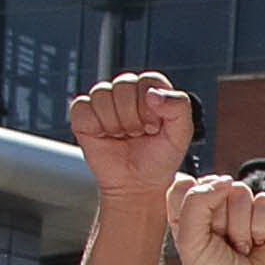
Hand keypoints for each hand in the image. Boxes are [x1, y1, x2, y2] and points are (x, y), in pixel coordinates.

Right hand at [69, 75, 196, 203]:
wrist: (138, 184)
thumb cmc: (159, 159)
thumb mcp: (181, 134)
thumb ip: (179, 106)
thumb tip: (153, 94)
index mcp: (151, 91)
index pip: (148, 80)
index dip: (152, 103)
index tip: (155, 125)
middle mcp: (126, 92)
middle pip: (124, 84)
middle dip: (134, 116)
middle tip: (139, 133)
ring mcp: (103, 102)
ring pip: (102, 94)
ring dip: (116, 123)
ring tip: (124, 136)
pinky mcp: (83, 115)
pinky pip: (82, 107)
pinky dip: (96, 126)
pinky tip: (106, 136)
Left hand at [166, 174, 264, 264]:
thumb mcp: (190, 243)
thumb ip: (195, 203)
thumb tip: (223, 181)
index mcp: (191, 219)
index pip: (184, 186)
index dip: (192, 202)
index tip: (199, 230)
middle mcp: (218, 214)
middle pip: (215, 187)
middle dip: (220, 220)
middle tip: (225, 246)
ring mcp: (247, 214)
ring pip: (241, 192)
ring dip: (242, 227)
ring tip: (244, 249)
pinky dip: (263, 226)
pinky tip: (261, 245)